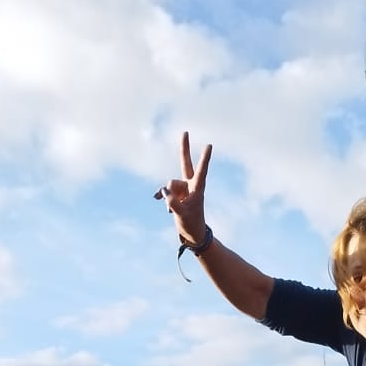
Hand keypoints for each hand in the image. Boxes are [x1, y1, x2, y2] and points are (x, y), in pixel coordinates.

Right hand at [155, 131, 211, 247]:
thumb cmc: (191, 224)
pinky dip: (162, 196)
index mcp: (197, 188)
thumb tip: (162, 190)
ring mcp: (182, 189)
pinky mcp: (175, 194)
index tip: (209, 145)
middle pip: (185, 163)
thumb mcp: (181, 215)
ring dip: (168, 196)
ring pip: (170, 185)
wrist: (193, 234)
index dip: (204, 158)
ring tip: (172, 210)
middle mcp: (190, 185)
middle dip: (184, 148)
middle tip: (185, 131)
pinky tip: (156, 199)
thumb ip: (172, 202)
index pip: (201, 170)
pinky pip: (165, 191)